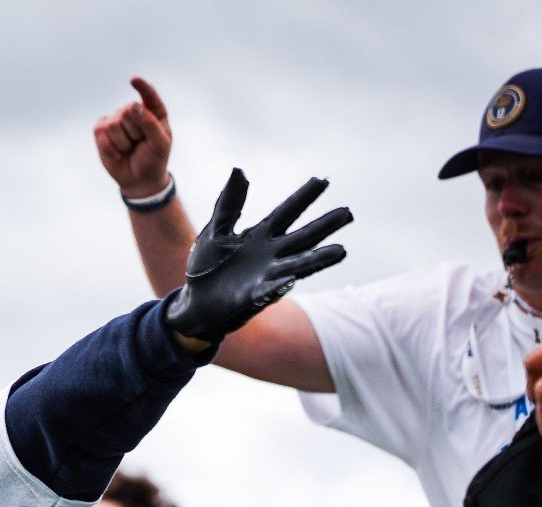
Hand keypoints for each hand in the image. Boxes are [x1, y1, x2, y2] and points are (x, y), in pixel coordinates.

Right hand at [92, 76, 172, 198]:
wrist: (139, 180)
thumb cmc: (153, 159)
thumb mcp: (159, 143)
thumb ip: (149, 123)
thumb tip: (132, 105)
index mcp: (154, 112)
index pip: (148, 95)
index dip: (141, 87)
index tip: (133, 81)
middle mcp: (134, 112)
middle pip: (127, 111)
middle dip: (133, 132)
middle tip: (139, 144)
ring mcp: (117, 120)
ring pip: (114, 123)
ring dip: (122, 142)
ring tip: (129, 149)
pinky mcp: (101, 130)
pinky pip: (100, 131)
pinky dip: (109, 146)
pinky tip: (118, 154)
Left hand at [163, 170, 351, 343]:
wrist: (194, 301)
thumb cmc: (206, 266)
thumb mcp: (215, 231)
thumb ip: (229, 205)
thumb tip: (239, 170)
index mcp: (261, 235)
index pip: (287, 212)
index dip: (303, 197)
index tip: (322, 180)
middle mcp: (271, 255)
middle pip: (302, 237)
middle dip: (324, 226)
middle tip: (347, 213)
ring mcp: (266, 277)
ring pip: (298, 265)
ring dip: (318, 259)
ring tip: (341, 251)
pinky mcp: (253, 298)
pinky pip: (269, 291)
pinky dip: (278, 286)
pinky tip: (290, 279)